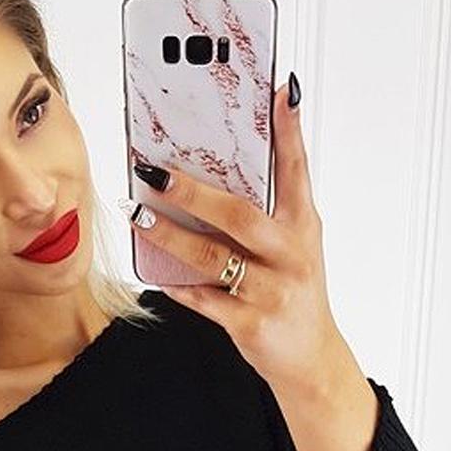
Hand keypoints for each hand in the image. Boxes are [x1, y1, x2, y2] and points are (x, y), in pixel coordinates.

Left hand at [125, 80, 353, 399]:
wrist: (311, 359)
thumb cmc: (293, 293)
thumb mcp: (293, 246)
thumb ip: (264, 212)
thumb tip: (214, 172)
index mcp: (302, 226)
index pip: (297, 170)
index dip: (290, 131)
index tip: (281, 91)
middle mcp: (291, 254)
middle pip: (239, 215)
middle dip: (194, 192)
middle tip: (156, 172)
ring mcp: (272, 291)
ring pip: (213, 258)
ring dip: (170, 236)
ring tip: (139, 215)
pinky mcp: (252, 324)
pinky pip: (205, 300)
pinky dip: (178, 285)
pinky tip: (156, 272)